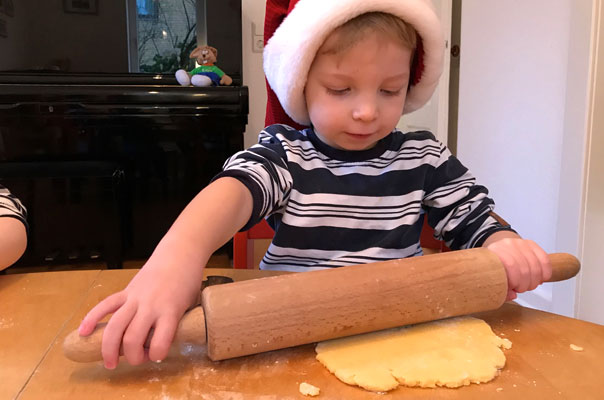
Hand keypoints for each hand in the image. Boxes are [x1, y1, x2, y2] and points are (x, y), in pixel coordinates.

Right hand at [78, 257, 203, 368]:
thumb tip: (161, 344)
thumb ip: (176, 324)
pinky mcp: (126, 291)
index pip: (160, 343)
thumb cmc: (188, 282)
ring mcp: (135, 298)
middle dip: (132, 357)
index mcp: (170, 311)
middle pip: (132, 338)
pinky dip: (91, 318)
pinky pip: (105, 305)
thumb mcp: (189, 306)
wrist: (180, 254)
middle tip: (136, 360)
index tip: (157, 355)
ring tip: (109, 363)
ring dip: (109, 348)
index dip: (156, 355)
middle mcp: (150, 306)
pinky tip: (84, 332)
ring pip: (115, 326)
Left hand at [484, 233, 551, 300]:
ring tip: (527, 284)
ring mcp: (520, 243)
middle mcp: (507, 245)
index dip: (515, 280)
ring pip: (536, 266)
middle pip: (524, 268)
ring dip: (534, 281)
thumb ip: (500, 290)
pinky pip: (544, 260)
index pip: (510, 265)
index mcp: (494, 253)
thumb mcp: (492, 280)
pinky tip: (540, 279)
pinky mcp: (531, 244)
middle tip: (520, 288)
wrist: (498, 251)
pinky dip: (545, 273)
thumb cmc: (495, 268)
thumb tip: (513, 295)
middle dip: (525, 284)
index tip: (513, 287)